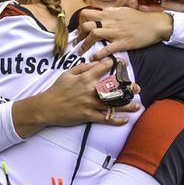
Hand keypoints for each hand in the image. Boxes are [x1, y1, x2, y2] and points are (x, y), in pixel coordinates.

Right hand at [12, 59, 141, 135]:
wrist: (47, 107)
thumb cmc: (57, 90)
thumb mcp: (67, 74)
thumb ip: (82, 68)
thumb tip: (95, 63)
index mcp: (86, 78)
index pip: (104, 68)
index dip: (114, 64)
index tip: (121, 64)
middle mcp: (91, 90)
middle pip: (114, 88)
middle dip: (127, 88)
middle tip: (136, 89)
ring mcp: (90, 104)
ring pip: (113, 104)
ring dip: (127, 106)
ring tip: (136, 106)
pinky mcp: (88, 115)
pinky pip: (105, 118)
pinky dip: (115, 120)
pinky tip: (124, 120)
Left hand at [76, 7, 172, 58]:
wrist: (156, 24)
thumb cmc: (140, 18)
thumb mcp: (124, 10)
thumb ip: (112, 11)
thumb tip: (103, 11)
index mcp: (110, 14)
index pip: (87, 13)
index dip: (80, 22)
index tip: (79, 29)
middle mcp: (110, 21)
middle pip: (87, 24)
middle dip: (79, 34)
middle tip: (76, 42)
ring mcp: (116, 32)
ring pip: (94, 34)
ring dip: (84, 44)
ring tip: (80, 52)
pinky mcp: (123, 42)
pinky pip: (107, 48)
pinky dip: (99, 54)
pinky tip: (94, 58)